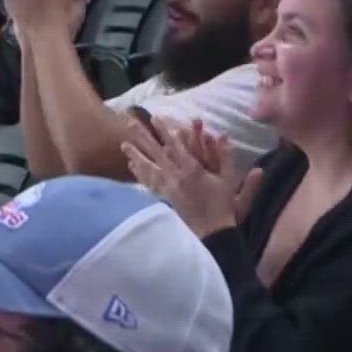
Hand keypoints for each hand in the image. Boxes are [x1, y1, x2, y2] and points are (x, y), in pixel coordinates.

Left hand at [123, 117, 263, 237]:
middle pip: (156, 153)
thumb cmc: (223, 206)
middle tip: (129, 123)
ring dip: (136, 155)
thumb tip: (224, 134)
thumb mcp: (228, 179)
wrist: (212, 233)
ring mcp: (168, 188)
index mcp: (191, 170)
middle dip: (142, 136)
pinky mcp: (165, 198)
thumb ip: (226, 156)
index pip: (175, 145)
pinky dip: (140, 174)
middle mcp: (176, 177)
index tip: (155, 117)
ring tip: (123, 144)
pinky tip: (132, 167)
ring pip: (148, 168)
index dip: (165, 130)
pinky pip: (149, 184)